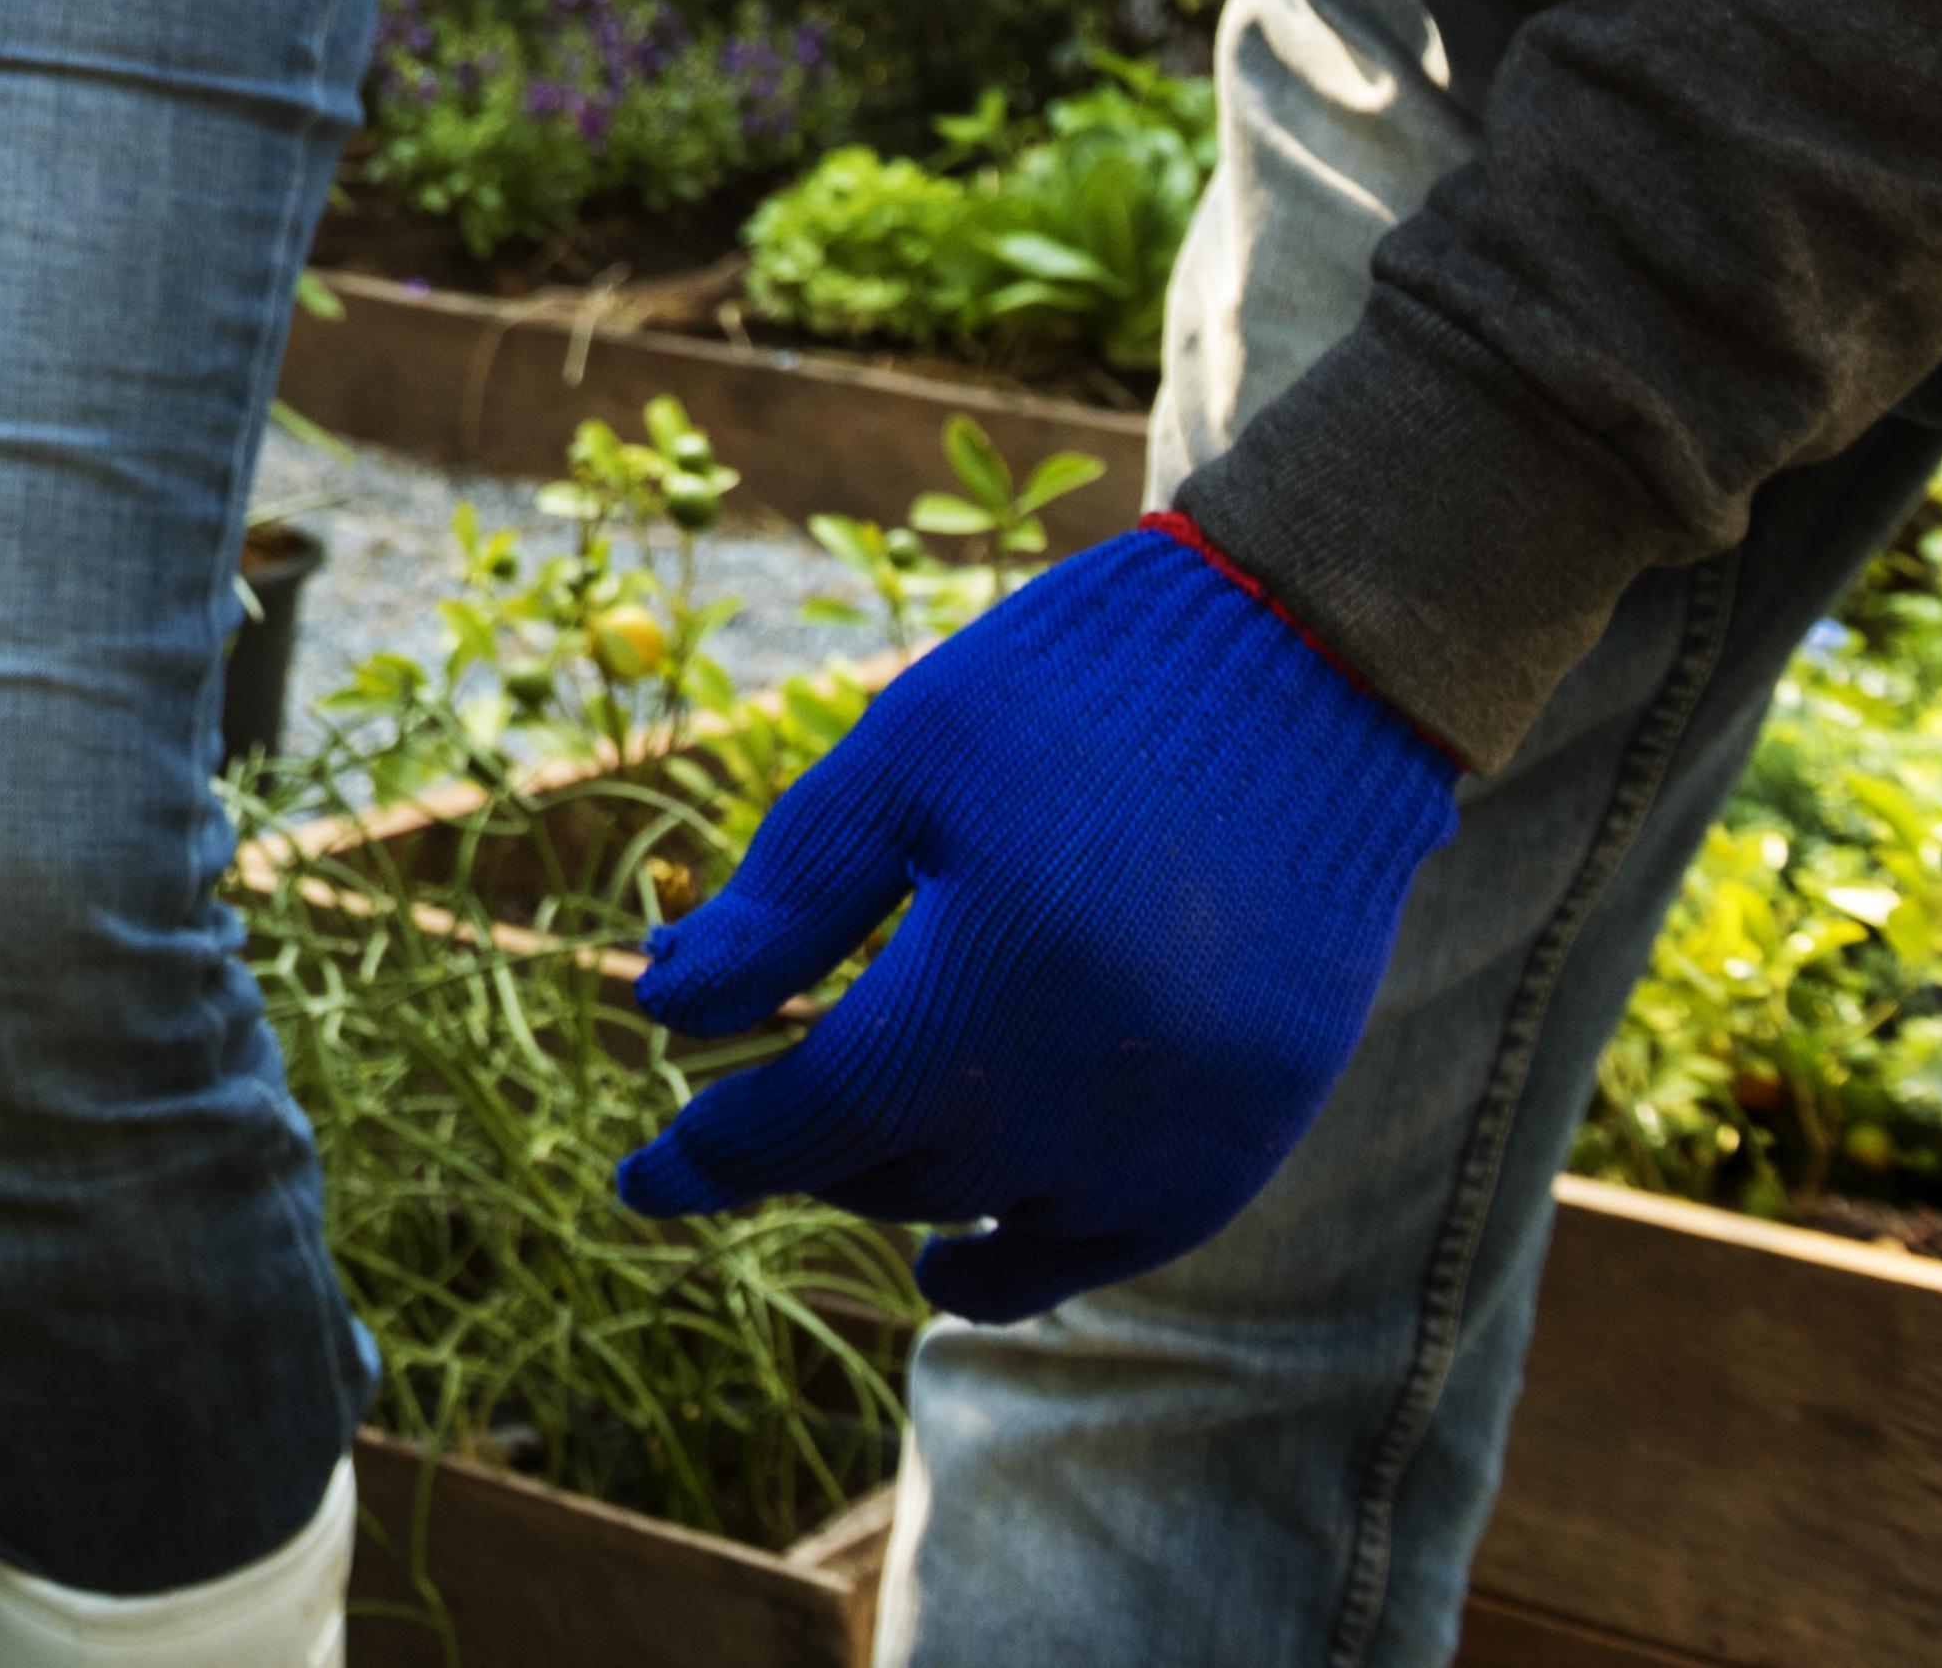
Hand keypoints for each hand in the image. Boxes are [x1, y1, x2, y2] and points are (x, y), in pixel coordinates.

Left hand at [614, 519, 1460, 1321]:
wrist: (1303, 678)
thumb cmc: (1073, 695)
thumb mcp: (903, 758)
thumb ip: (786, 896)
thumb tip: (664, 1007)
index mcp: (991, 975)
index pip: (815, 1117)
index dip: (714, 1153)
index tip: (638, 1180)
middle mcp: (1093, 1082)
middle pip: (892, 1169)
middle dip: (799, 1146)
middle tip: (741, 1114)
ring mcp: (1183, 1126)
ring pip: (988, 1213)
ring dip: (896, 1187)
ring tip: (838, 1146)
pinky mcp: (1252, 1135)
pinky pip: (1110, 1245)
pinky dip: (1021, 1263)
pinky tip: (954, 1259)